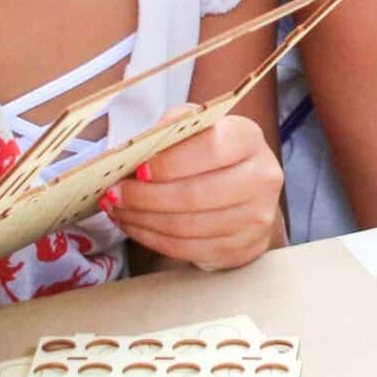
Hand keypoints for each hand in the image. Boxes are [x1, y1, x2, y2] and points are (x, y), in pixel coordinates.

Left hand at [105, 109, 284, 270]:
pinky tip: (135, 226)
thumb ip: (174, 128)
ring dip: (144, 220)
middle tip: (114, 194)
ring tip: (118, 209)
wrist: (246, 193)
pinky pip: (188, 249)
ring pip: (189, 226)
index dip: (171, 162)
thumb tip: (143, 143)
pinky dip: (153, 239)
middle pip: (197, 194)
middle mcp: (262, 178)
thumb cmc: (211, 156)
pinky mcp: (242, 248)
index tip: (138, 170)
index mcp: (248, 139)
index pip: (211, 149)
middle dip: (146, 197)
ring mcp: (256, 218)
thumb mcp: (198, 129)